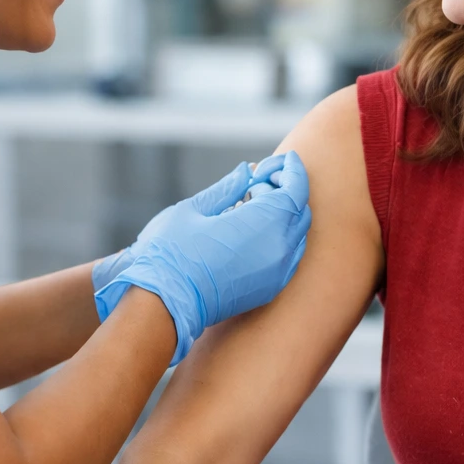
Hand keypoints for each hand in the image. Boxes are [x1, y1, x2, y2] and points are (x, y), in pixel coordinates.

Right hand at [93, 152, 311, 363]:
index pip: (296, 188)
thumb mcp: (195, 209)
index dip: (291, 169)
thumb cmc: (172, 253)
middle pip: (300, 211)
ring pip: (297, 235)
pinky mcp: (269, 289)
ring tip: (251, 205)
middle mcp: (279, 250)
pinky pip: (288, 257)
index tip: (283, 158)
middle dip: (286, 190)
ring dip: (283, 215)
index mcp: (263, 223)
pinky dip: (280, 237)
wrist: (164, 305)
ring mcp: (277, 273)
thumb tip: (247, 171)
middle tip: (259, 181)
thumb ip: (227, 188)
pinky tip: (252, 231)